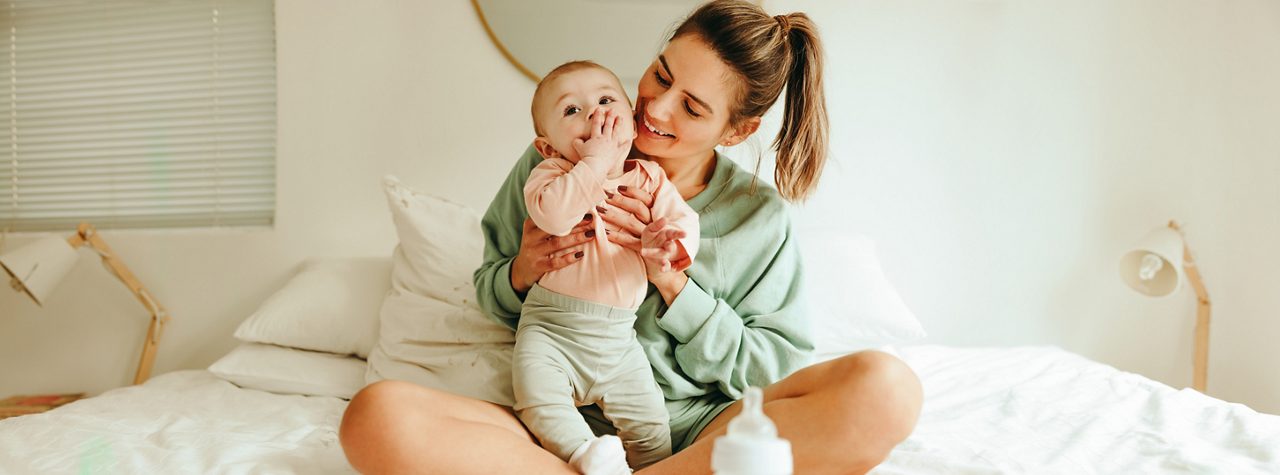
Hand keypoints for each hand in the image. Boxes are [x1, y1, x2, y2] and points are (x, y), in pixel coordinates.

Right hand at [510, 216, 593, 292]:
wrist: (522, 270)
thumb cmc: (536, 246)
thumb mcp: (537, 232)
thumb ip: (550, 222)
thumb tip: (576, 211)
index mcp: (531, 225)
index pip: (550, 216)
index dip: (568, 212)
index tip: (584, 209)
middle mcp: (531, 237)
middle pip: (555, 228)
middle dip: (576, 224)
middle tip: (592, 221)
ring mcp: (534, 252)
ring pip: (556, 243)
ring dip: (576, 238)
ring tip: (590, 235)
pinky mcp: (538, 266)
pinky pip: (555, 262)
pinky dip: (568, 258)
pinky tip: (580, 254)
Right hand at [571, 108, 633, 169]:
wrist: (595, 166)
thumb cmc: (586, 157)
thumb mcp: (579, 148)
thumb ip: (578, 142)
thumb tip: (576, 140)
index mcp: (596, 137)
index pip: (596, 124)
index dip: (598, 116)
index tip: (599, 109)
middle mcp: (605, 139)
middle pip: (608, 125)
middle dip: (610, 117)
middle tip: (613, 110)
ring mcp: (612, 145)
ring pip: (616, 132)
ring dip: (618, 124)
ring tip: (620, 118)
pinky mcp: (617, 153)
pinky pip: (622, 147)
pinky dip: (626, 144)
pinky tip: (629, 140)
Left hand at [601, 186, 688, 302]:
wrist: (664, 260)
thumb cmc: (656, 235)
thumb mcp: (653, 218)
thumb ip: (644, 204)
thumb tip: (630, 185)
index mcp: (656, 213)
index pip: (646, 198)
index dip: (633, 192)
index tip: (619, 187)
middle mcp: (653, 223)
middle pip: (638, 209)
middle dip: (621, 201)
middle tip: (605, 196)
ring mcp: (648, 237)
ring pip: (631, 223)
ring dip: (614, 216)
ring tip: (599, 210)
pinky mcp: (642, 249)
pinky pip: (628, 242)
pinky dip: (616, 236)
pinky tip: (603, 232)